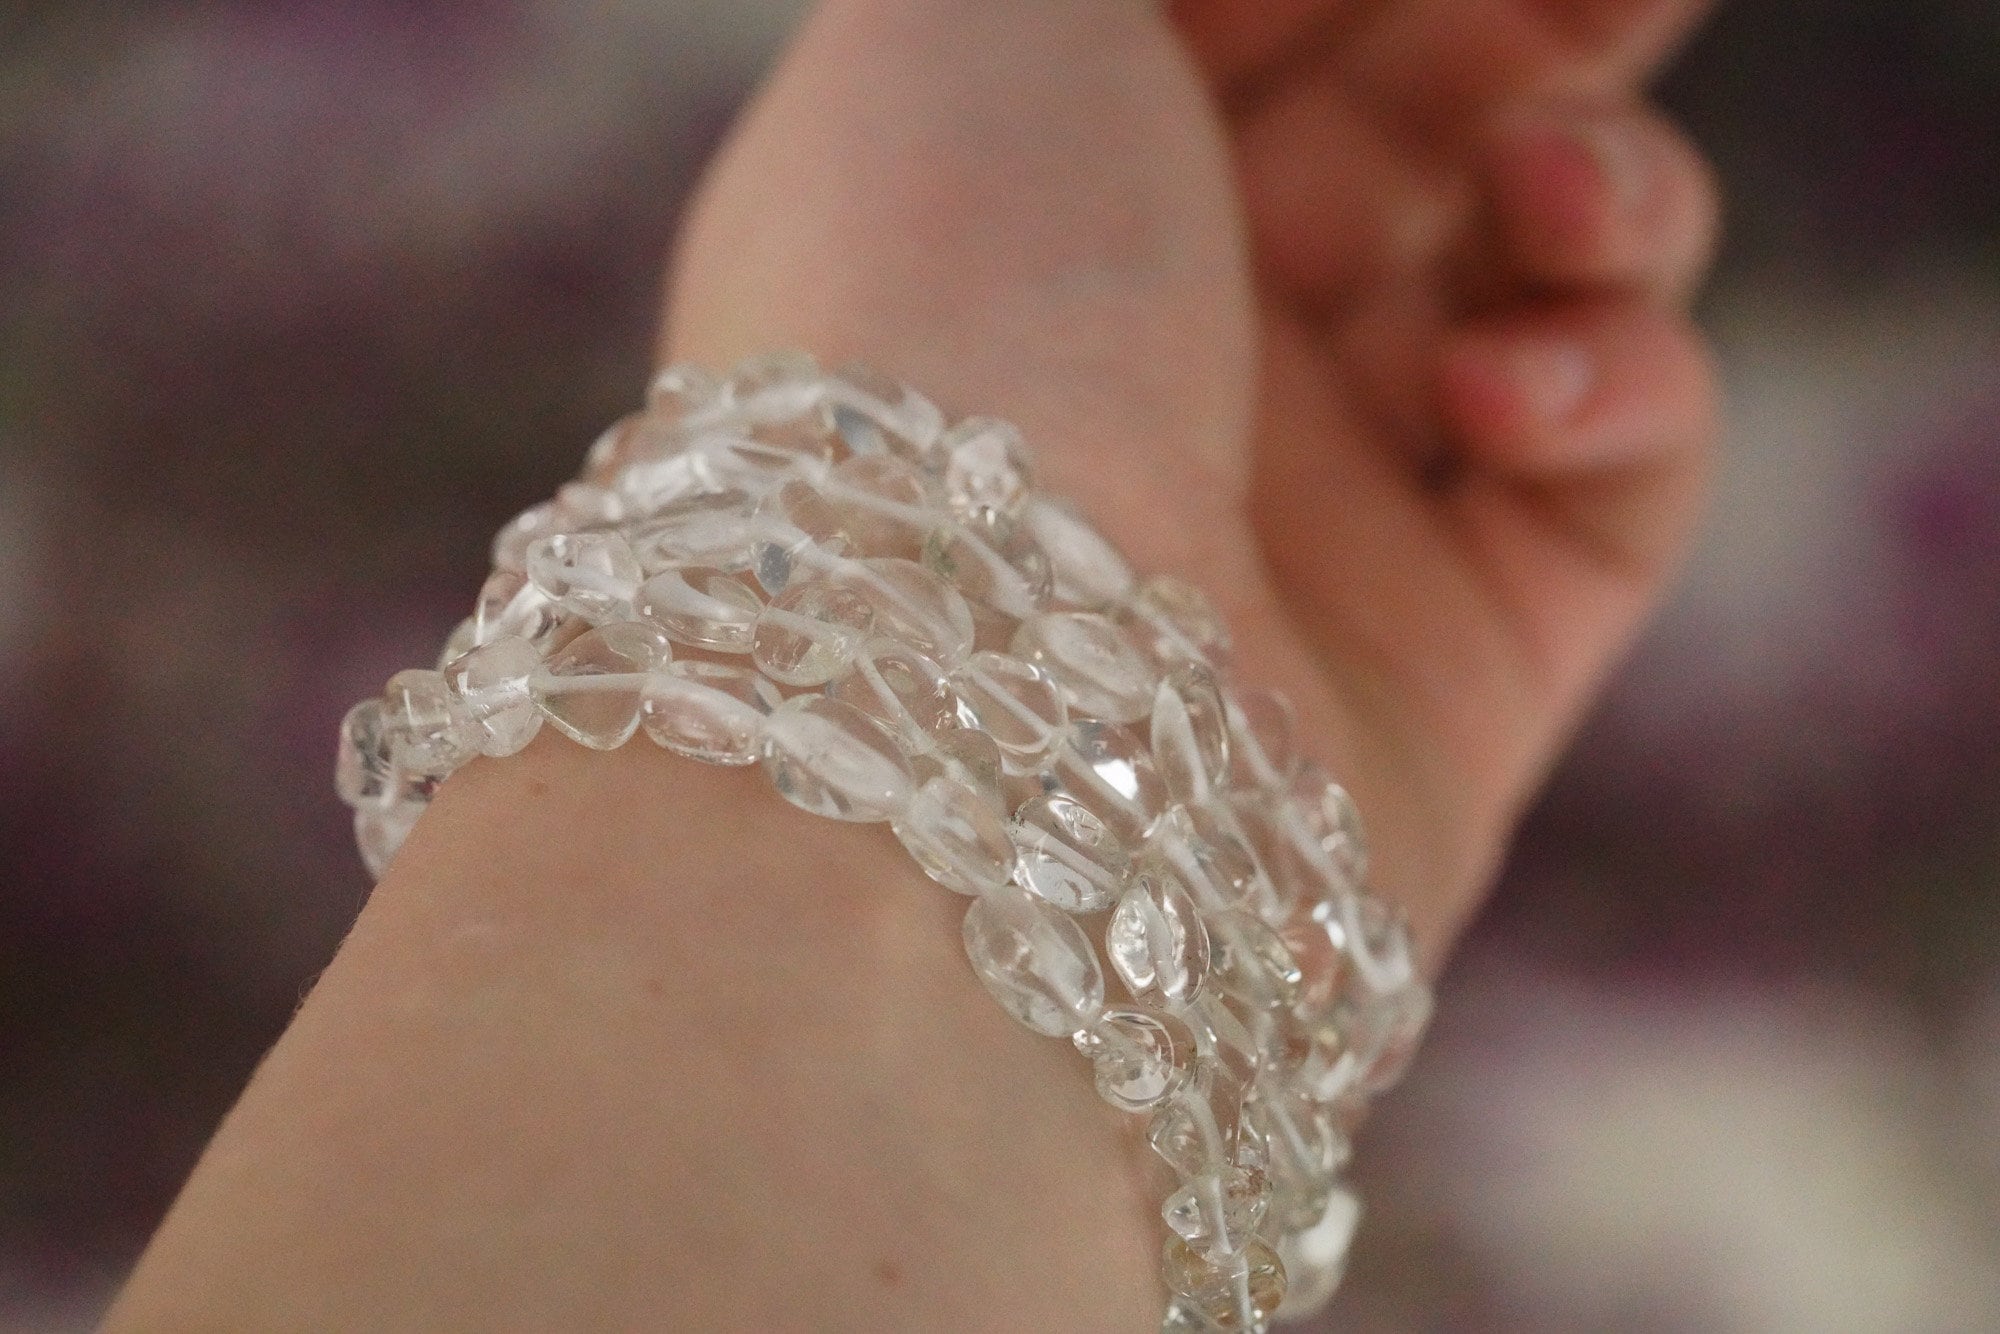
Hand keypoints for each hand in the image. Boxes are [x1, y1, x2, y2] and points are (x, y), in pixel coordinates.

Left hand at [667, 0, 1719, 955]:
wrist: (953, 683)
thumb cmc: (936, 301)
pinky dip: (1612, 391)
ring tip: (1551, 194)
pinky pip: (1614, 481)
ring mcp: (1321, 512)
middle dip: (1535, 41)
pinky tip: (1500, 392)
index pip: (1268, 37)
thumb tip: (1273, 0)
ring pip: (1545, 294)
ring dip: (1603, 196)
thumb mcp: (976, 9)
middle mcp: (1185, 355)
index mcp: (1058, 193)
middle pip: (1425, 144)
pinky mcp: (1456, 665)